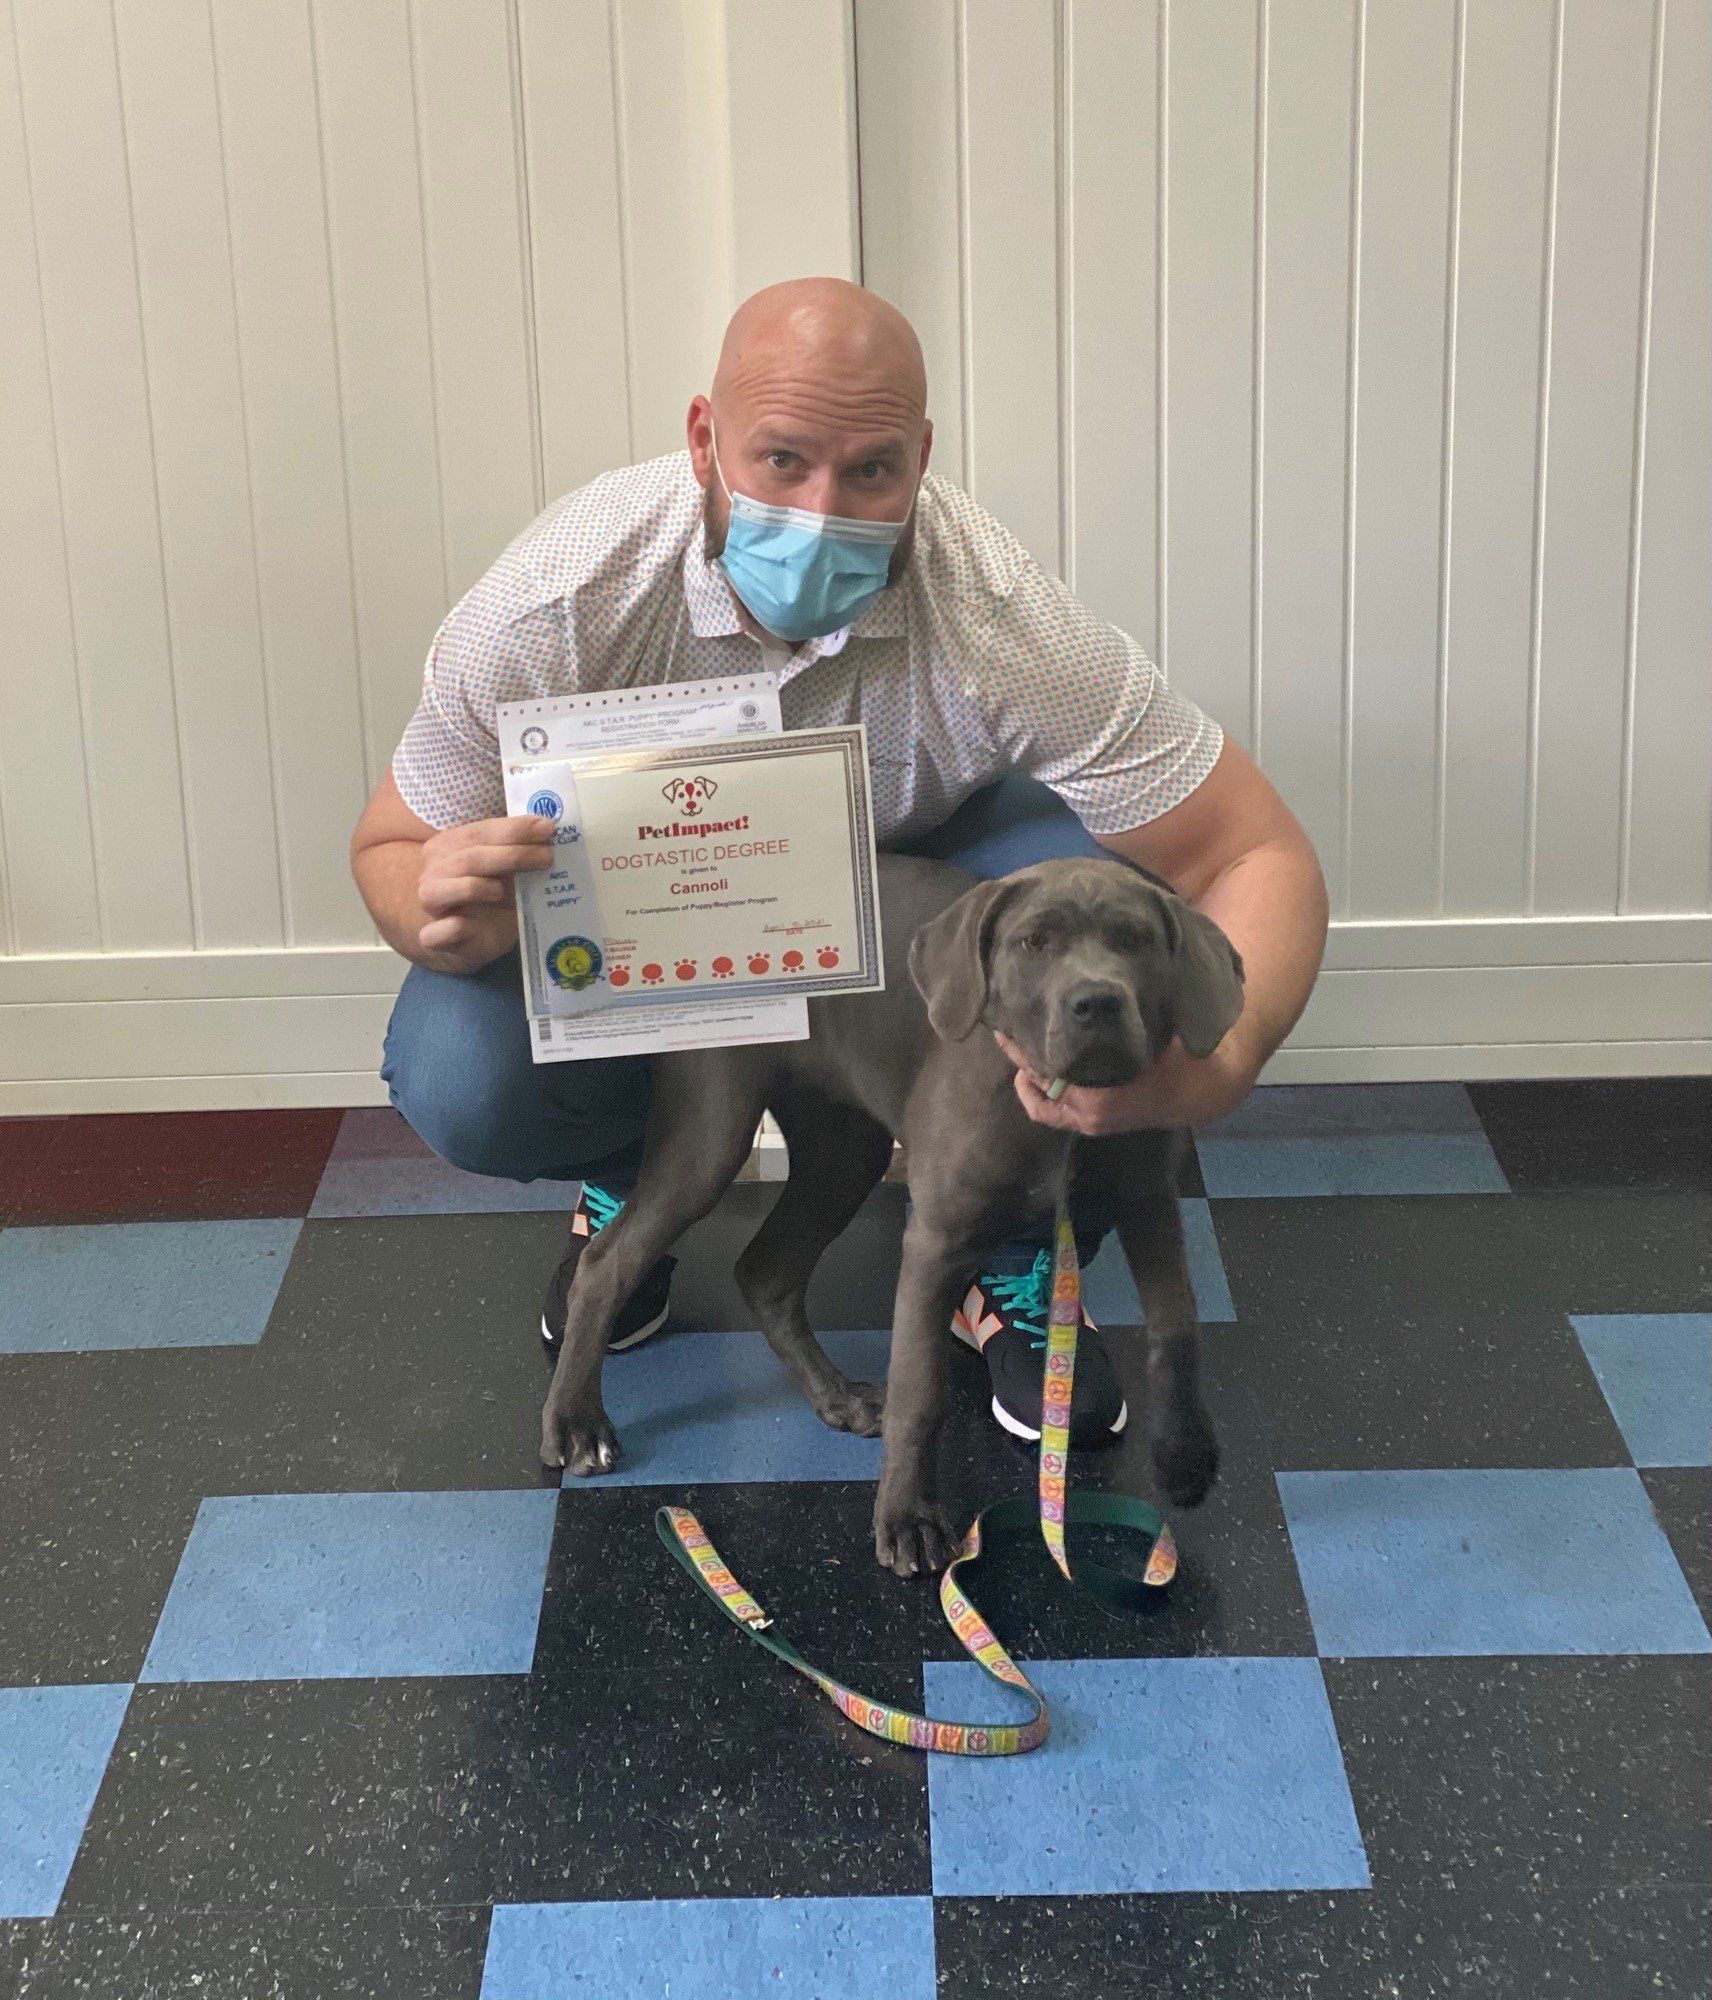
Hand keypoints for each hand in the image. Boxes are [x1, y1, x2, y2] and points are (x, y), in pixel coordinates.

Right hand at [417, 813, 554, 971]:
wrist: (468, 936)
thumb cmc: (489, 897)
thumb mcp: (503, 869)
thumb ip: (516, 851)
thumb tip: (547, 833)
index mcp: (448, 846)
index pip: (480, 832)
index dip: (514, 829)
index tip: (548, 828)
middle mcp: (434, 870)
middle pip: (472, 858)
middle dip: (513, 855)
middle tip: (547, 857)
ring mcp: (430, 902)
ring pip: (453, 888)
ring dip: (482, 887)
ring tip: (503, 891)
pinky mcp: (433, 936)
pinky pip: (441, 930)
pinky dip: (455, 926)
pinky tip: (466, 925)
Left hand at [993, 1030, 1254, 1135]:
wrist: (1197, 1092)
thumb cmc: (1175, 1059)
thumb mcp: (1152, 1036)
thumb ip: (1118, 1024)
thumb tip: (1089, 997)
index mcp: (1099, 1100)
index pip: (1046, 1076)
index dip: (1024, 1053)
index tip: (1009, 1028)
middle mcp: (1088, 1118)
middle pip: (1038, 1091)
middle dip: (1021, 1063)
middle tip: (1005, 1033)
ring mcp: (1089, 1124)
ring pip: (1043, 1107)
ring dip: (1028, 1081)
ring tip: (1017, 1050)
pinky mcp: (1092, 1124)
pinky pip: (1055, 1114)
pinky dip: (1041, 1094)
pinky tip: (1037, 1069)